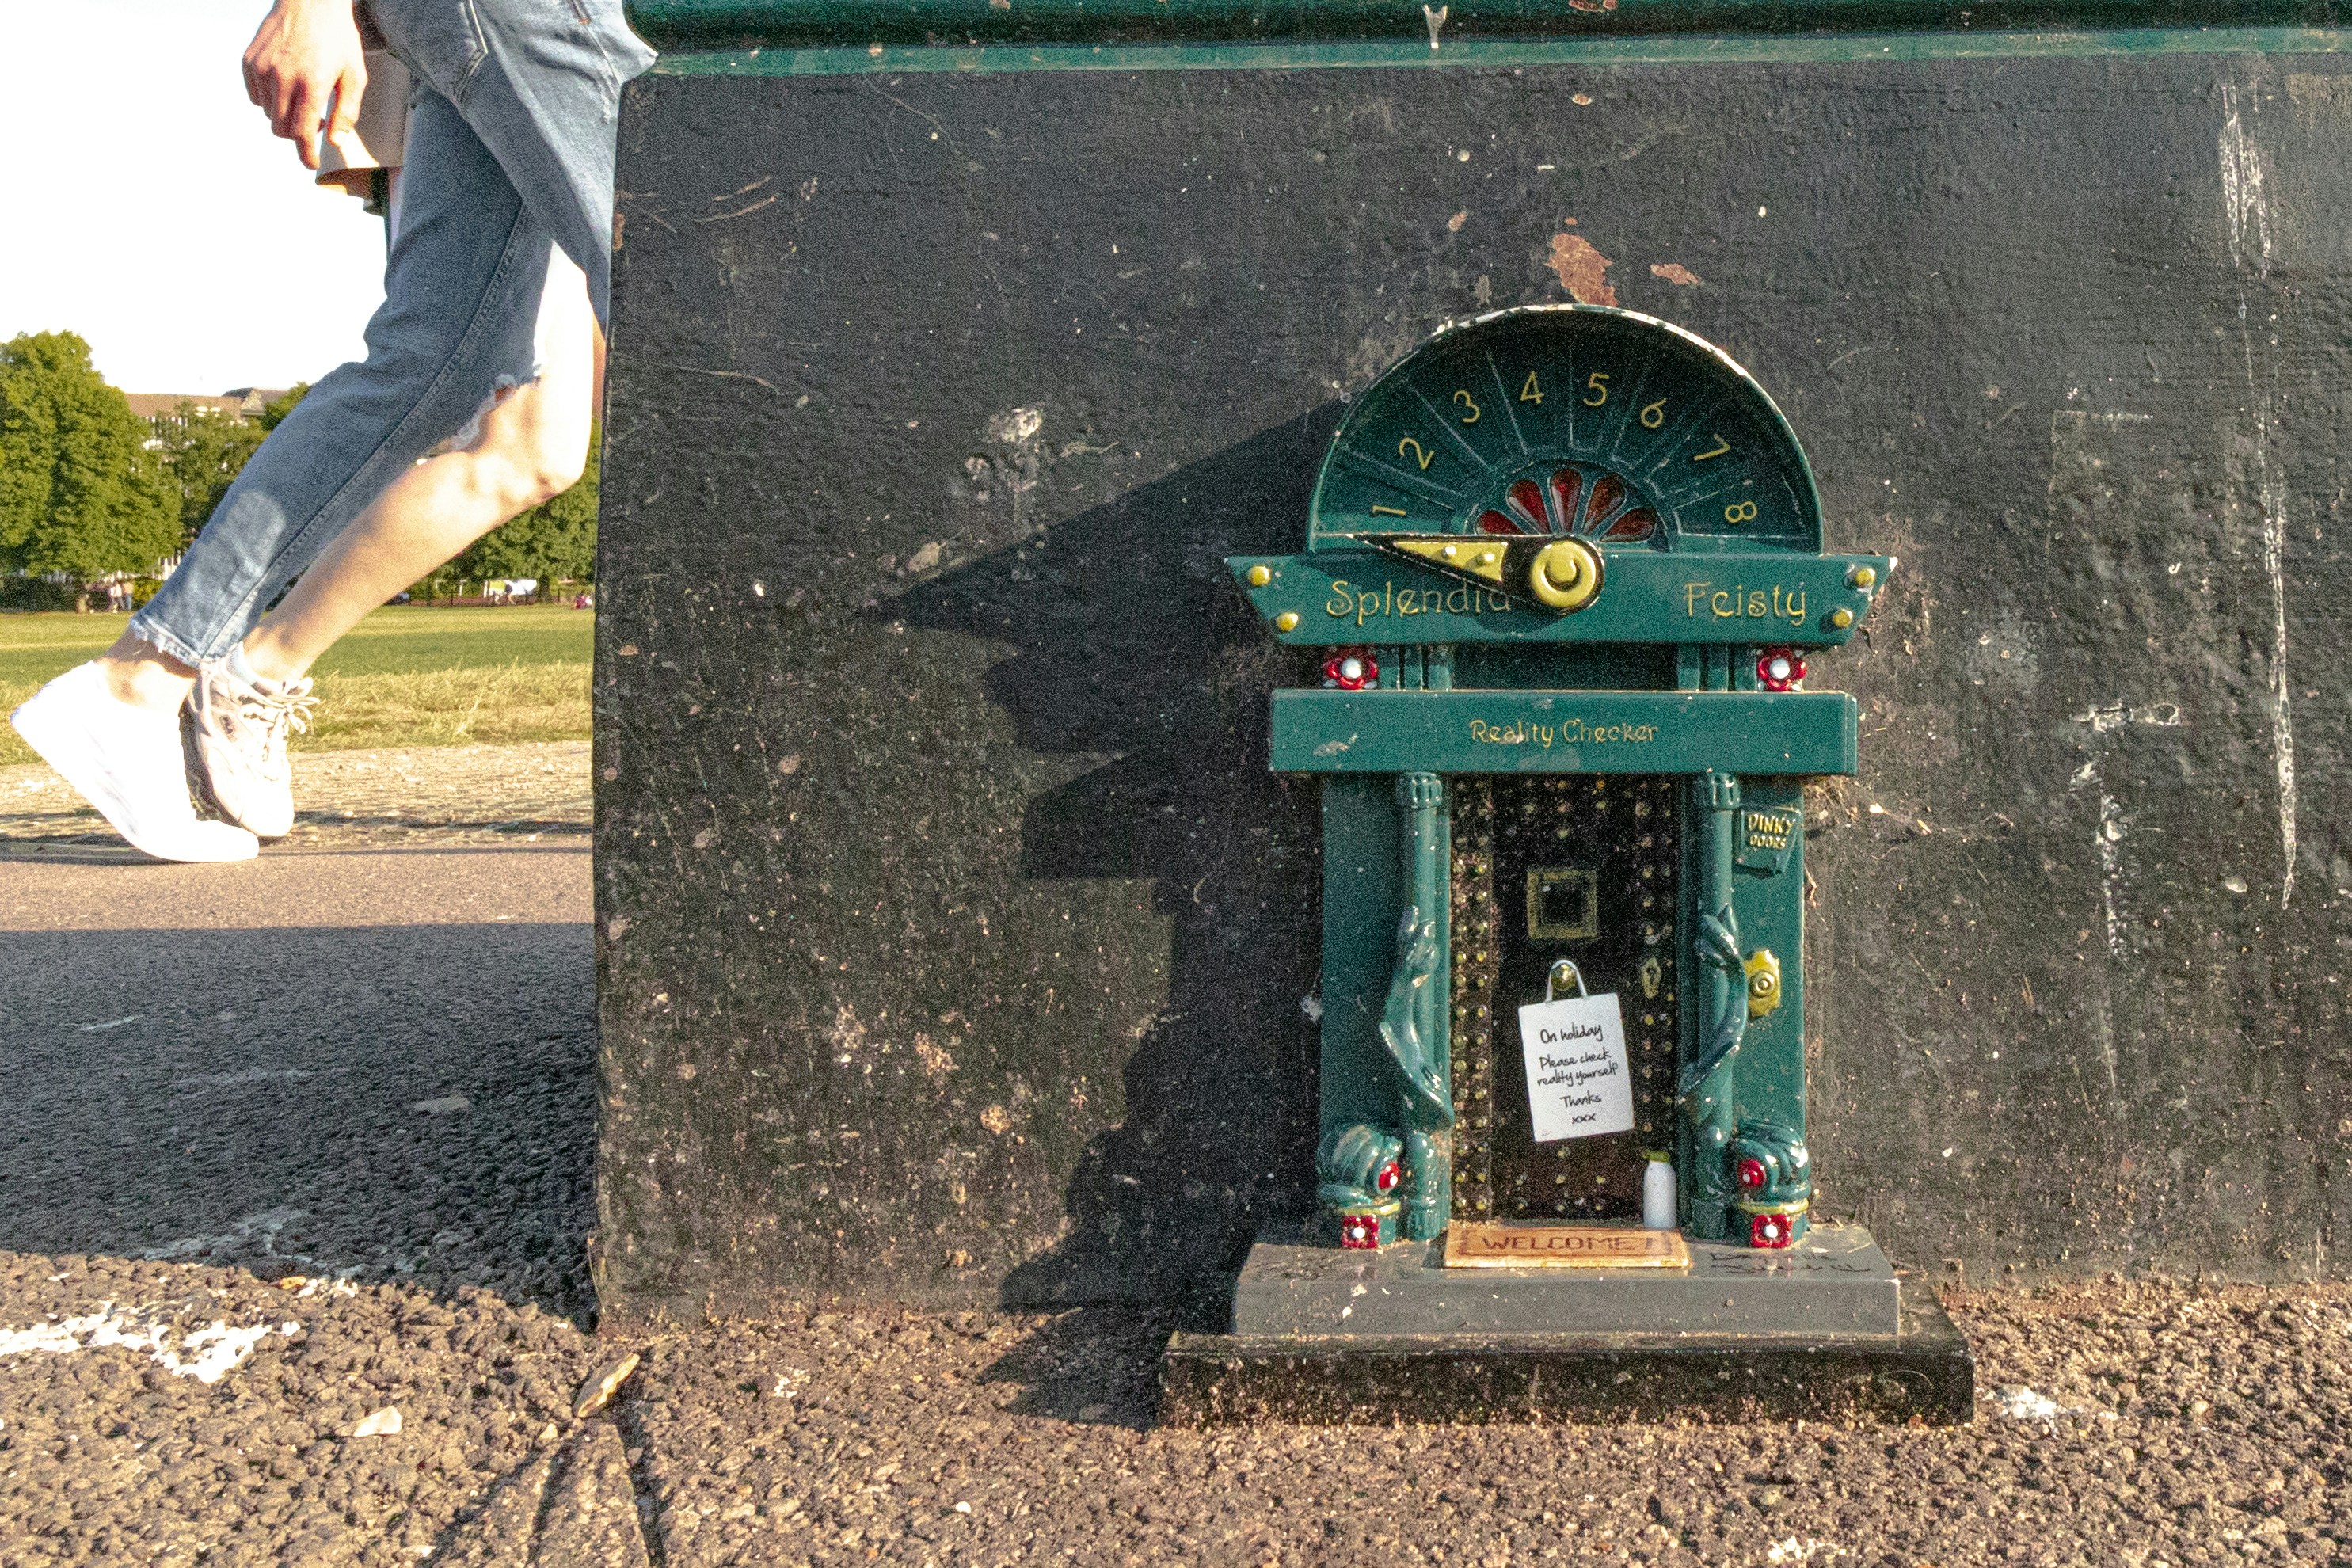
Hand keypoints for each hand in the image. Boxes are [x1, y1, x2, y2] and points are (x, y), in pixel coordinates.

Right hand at [242, 0, 365, 170]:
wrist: (310, 1)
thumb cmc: (338, 39)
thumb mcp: (355, 75)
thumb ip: (347, 112)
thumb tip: (336, 143)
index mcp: (312, 84)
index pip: (302, 133)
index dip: (306, 154)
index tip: (310, 163)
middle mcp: (282, 77)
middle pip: (281, 128)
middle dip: (297, 135)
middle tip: (314, 122)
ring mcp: (262, 68)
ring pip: (268, 113)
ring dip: (284, 115)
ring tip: (302, 97)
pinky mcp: (249, 61)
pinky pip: (255, 96)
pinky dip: (269, 99)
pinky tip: (285, 84)